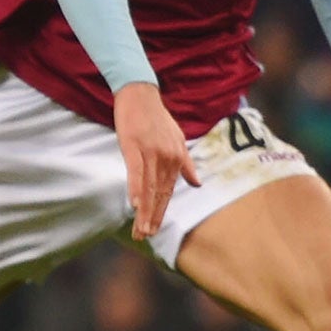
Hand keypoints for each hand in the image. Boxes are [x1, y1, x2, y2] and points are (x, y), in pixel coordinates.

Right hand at [114, 82, 199, 241]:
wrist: (140, 93)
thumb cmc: (156, 116)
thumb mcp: (177, 139)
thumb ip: (187, 163)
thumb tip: (197, 184)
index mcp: (175, 159)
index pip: (167, 192)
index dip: (160, 211)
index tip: (153, 229)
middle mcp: (167, 158)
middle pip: (158, 194)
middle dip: (152, 217)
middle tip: (146, 237)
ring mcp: (151, 153)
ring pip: (148, 188)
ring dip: (144, 211)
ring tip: (140, 230)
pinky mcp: (134, 146)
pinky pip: (136, 172)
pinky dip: (135, 188)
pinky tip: (133, 204)